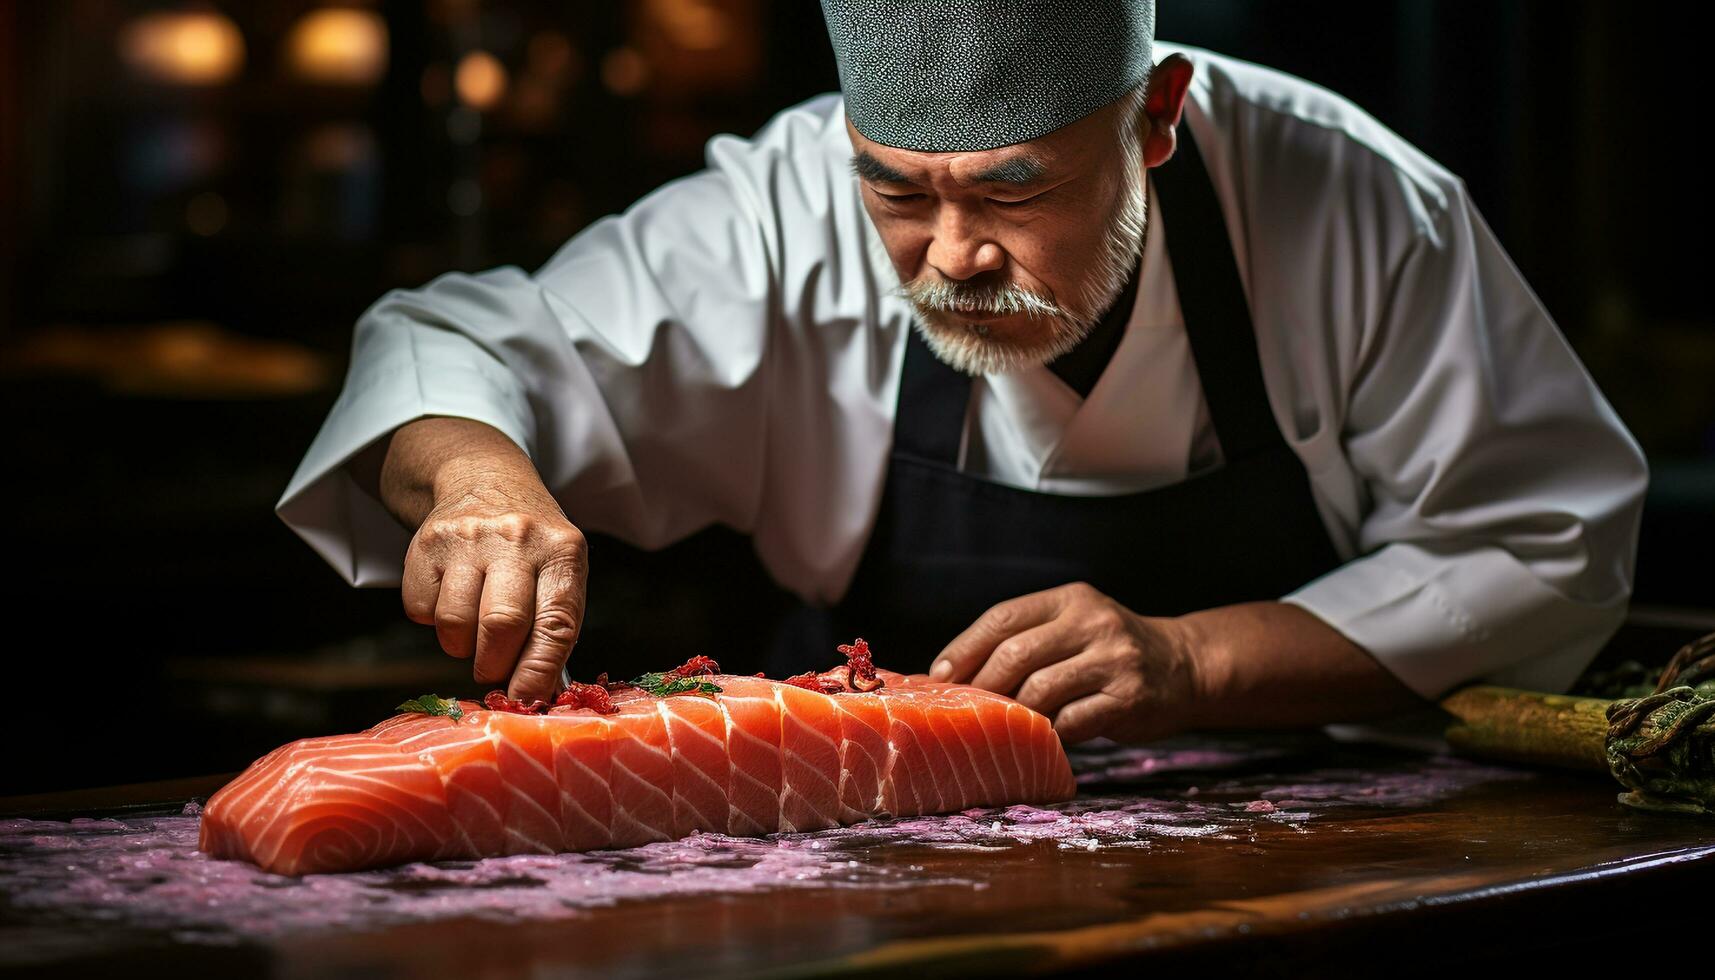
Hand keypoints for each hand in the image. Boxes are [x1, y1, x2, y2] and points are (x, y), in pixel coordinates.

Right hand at [398, 465, 587, 703]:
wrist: (485, 481)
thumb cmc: (531, 543)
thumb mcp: (560, 569)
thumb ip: (556, 626)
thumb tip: (537, 691)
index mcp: (562, 550)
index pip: (555, 623)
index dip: (539, 670)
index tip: (526, 698)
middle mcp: (516, 538)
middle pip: (501, 626)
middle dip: (495, 666)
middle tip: (493, 673)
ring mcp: (468, 538)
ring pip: (456, 623)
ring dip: (462, 646)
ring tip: (474, 629)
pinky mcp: (426, 543)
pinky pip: (421, 610)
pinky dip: (434, 622)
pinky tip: (452, 599)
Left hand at [929, 582, 1200, 743]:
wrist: (1185, 666)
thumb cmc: (1110, 652)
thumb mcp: (1073, 626)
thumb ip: (1027, 639)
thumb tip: (952, 673)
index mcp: (1070, 599)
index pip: (1003, 618)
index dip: (964, 648)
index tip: (938, 675)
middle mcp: (1093, 623)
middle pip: (1016, 655)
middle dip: (981, 686)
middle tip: (964, 709)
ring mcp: (1115, 660)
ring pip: (1040, 691)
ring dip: (1013, 714)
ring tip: (1001, 726)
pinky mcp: (1130, 698)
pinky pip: (1072, 721)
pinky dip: (1050, 732)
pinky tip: (1044, 736)